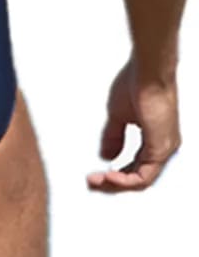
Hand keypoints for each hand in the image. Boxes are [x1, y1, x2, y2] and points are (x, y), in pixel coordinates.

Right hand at [87, 58, 180, 191]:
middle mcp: (164, 146)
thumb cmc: (137, 85)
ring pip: (142, 180)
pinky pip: (144, 175)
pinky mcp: (161, 147)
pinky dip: (125, 179)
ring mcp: (165, 148)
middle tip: (92, 183)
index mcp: (156, 139)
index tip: (95, 175)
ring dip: (116, 184)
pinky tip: (109, 176)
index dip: (115, 174)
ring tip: (97, 181)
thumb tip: (107, 155)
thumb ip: (114, 137)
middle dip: (113, 184)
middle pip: (139, 178)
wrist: (148, 73)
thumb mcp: (119, 116)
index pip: (136, 167)